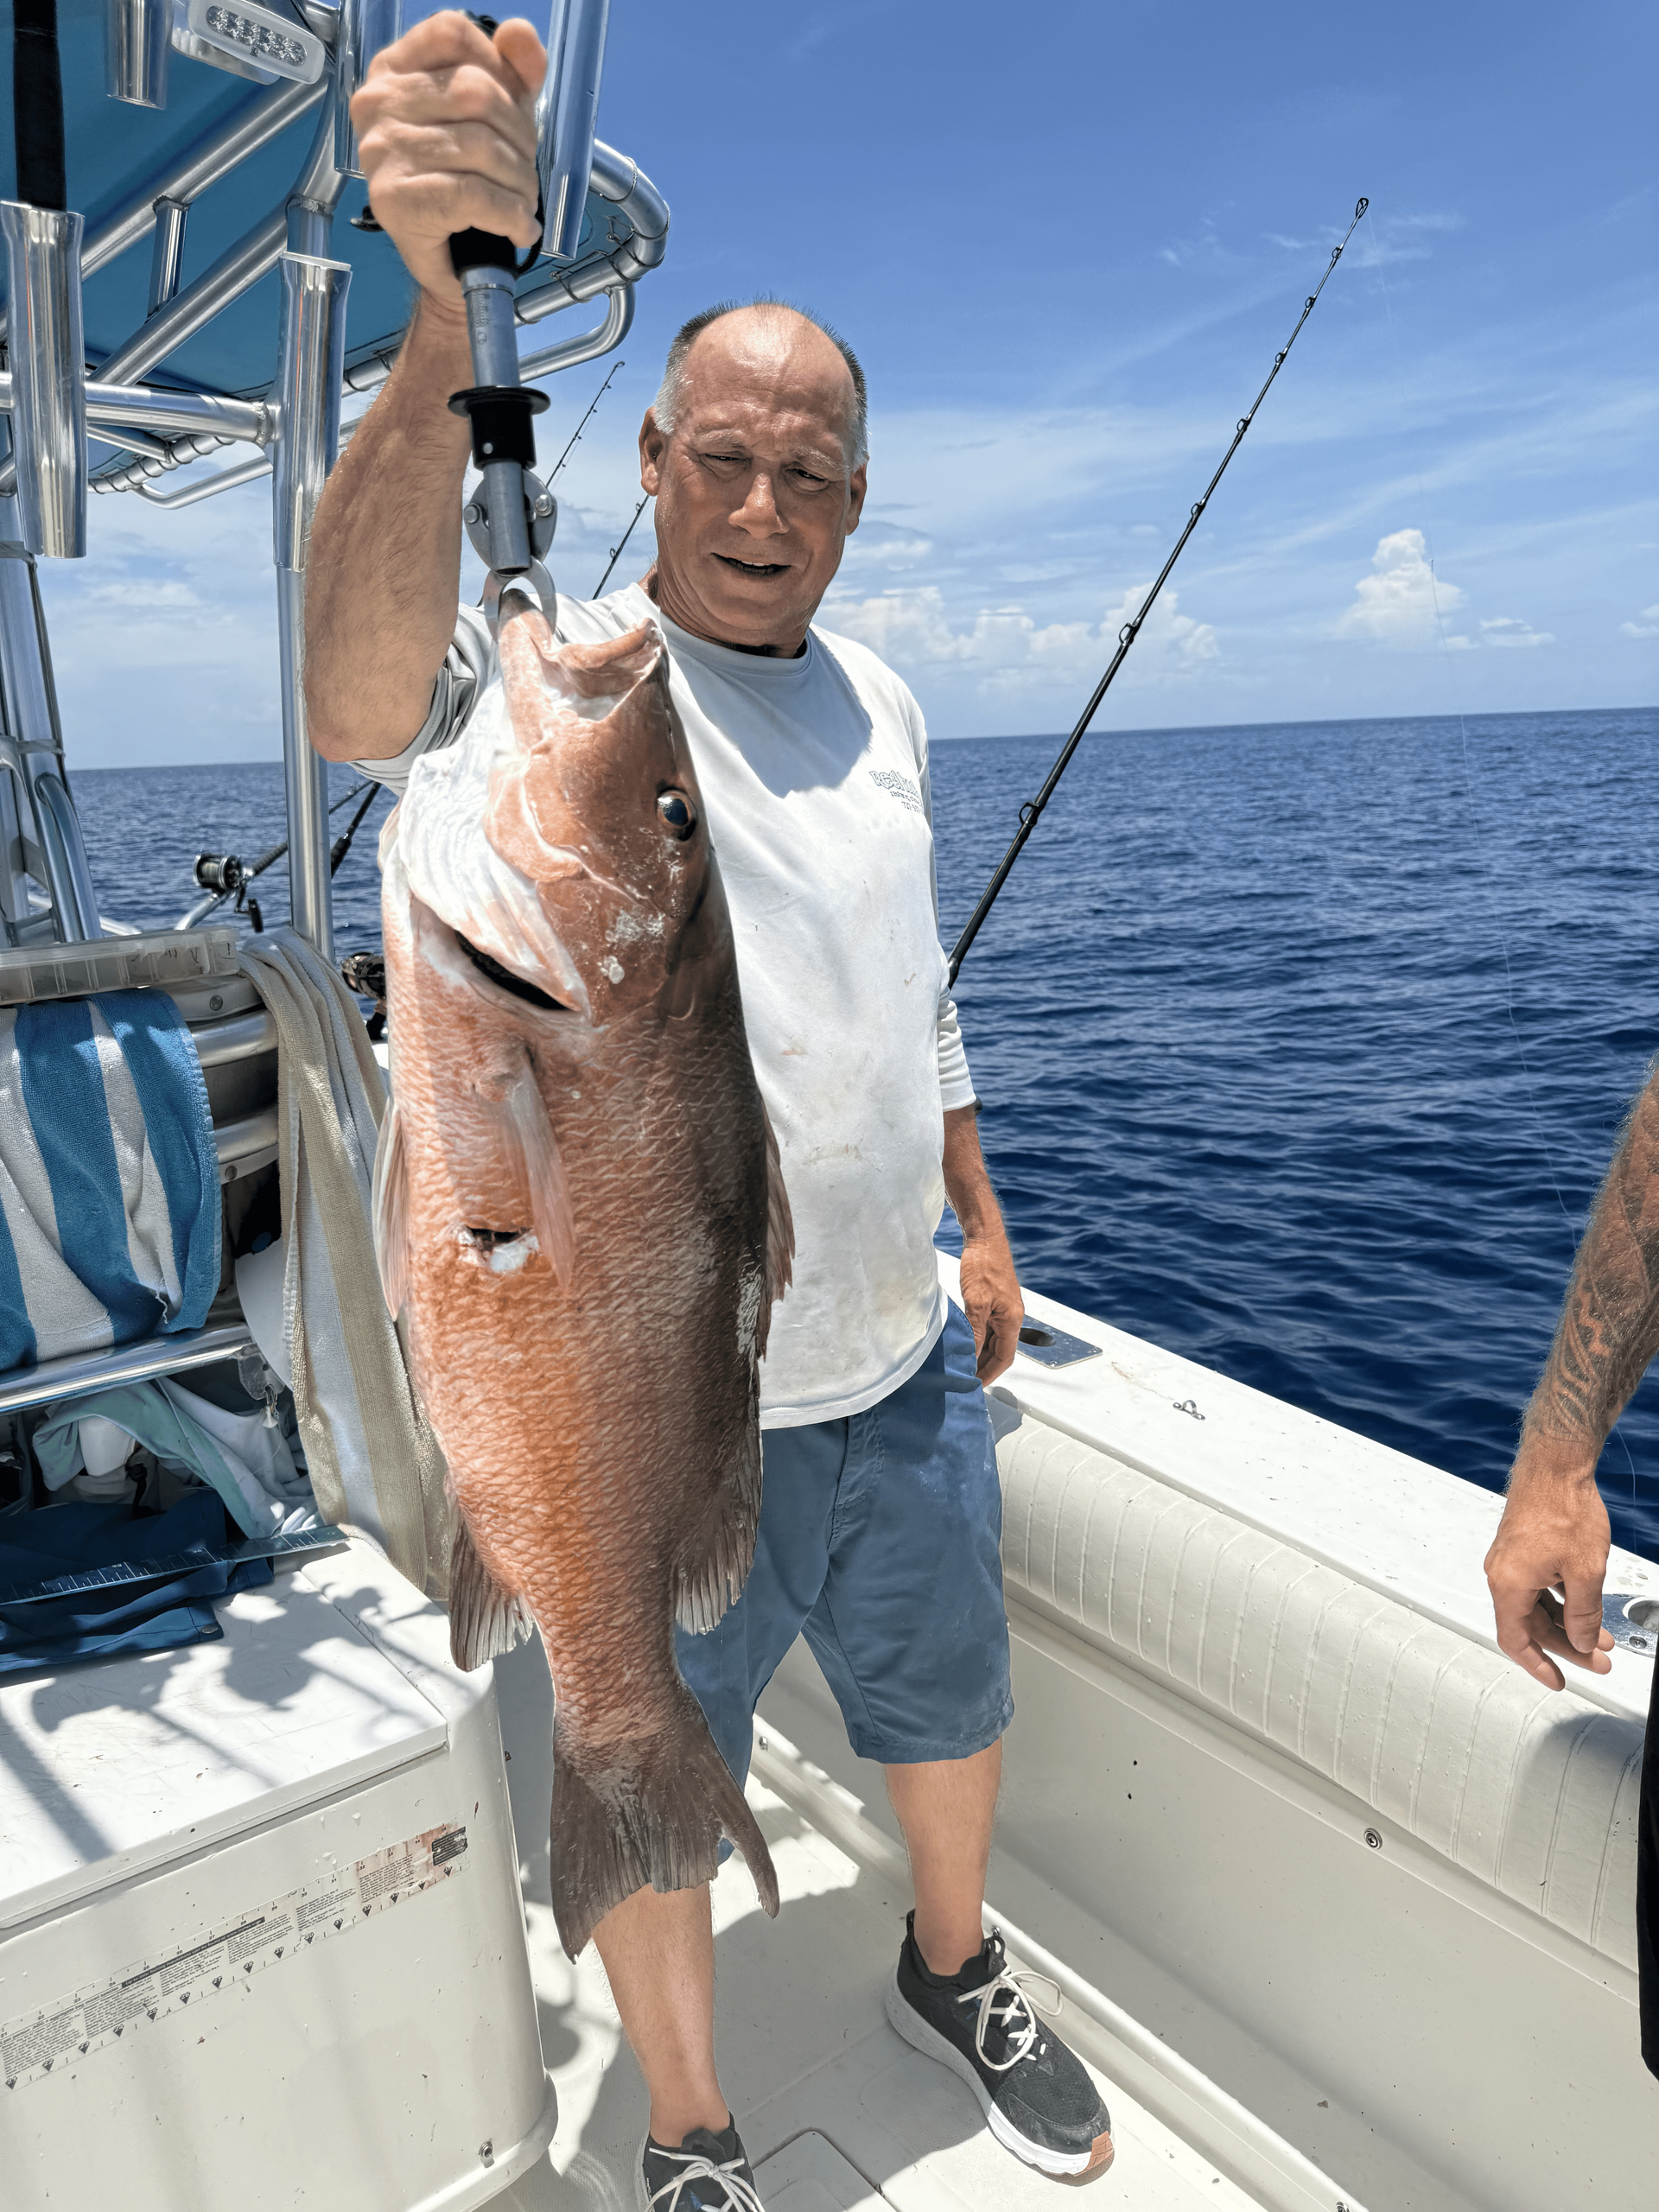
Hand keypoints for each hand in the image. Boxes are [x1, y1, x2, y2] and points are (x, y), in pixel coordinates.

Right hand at [351, 11, 545, 311]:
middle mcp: (378, 104)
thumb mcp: (494, 120)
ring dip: (520, 182)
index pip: (453, 33)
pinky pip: (473, 194)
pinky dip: (510, 214)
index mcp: (394, 71)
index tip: (513, 110)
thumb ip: (511, 72)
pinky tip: (519, 226)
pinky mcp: (395, 200)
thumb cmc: (464, 185)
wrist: (449, 265)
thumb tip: (520, 34)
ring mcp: (382, 151)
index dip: (499, 67)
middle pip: (475, 91)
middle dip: (519, 136)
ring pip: (479, 146)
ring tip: (523, 203)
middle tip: (524, 171)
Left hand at [959, 1231, 1022, 1385]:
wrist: (984, 1237)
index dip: (990, 1374)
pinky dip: (978, 1338)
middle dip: (984, 1366)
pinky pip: (988, 1326)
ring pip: (993, 1339)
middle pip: (1000, 1351)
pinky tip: (964, 1341)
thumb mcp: (976, 1303)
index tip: (976, 1385)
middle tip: (966, 1379)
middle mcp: (1012, 1316)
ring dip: (980, 1353)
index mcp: (1012, 1320)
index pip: (1005, 1357)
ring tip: (962, 1364)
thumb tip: (971, 1355)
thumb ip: (975, 1332)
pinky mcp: (995, 1300)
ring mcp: (1004, 1308)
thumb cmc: (984, 1264)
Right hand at [1484, 1437, 1614, 1690]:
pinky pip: (1537, 1586)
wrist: (1555, 1465)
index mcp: (1509, 1584)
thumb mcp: (1585, 1572)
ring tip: (1601, 1635)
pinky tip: (1584, 1604)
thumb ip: (1584, 1614)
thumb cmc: (1563, 1508)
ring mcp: (1511, 1559)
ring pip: (1537, 1605)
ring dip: (1568, 1623)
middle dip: (1568, 1645)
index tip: (1557, 1679)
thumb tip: (1584, 1641)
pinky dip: (1561, 1601)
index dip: (1538, 1665)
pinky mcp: (1521, 1547)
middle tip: (1598, 1660)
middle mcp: (1503, 1573)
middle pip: (1531, 1625)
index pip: (1516, 1640)